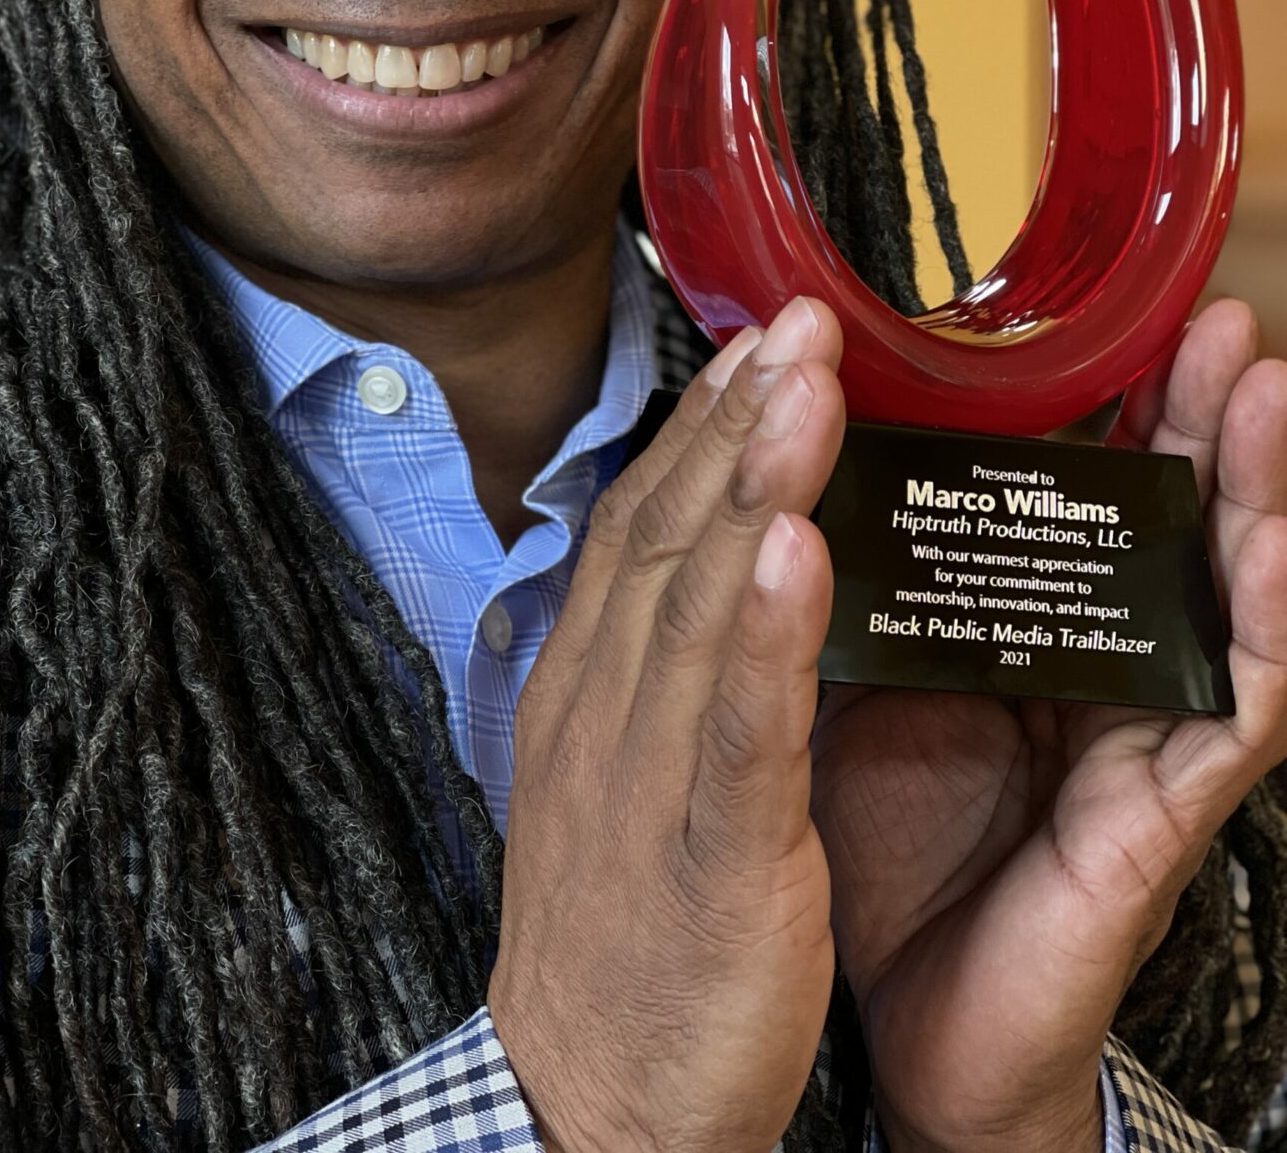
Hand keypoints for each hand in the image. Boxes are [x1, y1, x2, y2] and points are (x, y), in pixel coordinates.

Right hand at [488, 297, 844, 1152]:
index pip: (642, 526)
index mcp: (584, 684)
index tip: (762, 342)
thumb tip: (712, 559)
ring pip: (699, 605)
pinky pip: (735, 731)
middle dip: (738, 417)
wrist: (583, 1099)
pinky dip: (767, 636)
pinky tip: (800, 554)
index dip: (702, 427)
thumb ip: (656, 661)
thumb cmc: (624, 931)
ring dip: (754, 484)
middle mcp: (601, 707)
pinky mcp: (704, 856)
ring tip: (807, 386)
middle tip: (802, 316)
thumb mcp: (622, 769)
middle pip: (670, 536)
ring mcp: (644, 776)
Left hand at [811, 298, 1286, 1152]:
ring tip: (1259, 385)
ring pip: (1218, 592)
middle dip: (1191, 413)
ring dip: (1252, 487)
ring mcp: (1136, 738)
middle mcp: (1091, 666)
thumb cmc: (884, 837)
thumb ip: (865, 578)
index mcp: (1015, 623)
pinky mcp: (1154, 816)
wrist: (897, 1017)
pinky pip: (1228, 713)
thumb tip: (805, 449)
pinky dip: (1260, 629)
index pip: (1073, 489)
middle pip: (1162, 520)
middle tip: (1211, 314)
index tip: (1105, 305)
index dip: (1100, 400)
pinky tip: (1265, 550)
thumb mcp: (861, 676)